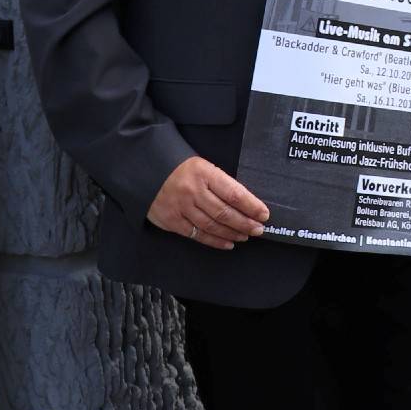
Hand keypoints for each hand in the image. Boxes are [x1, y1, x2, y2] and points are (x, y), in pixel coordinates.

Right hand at [148, 156, 268, 247]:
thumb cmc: (180, 167)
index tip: (264, 214)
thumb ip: (221, 183)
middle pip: (225, 212)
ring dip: (232, 233)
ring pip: (212, 225)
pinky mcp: (171, 221)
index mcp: (205, 174)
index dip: (251, 206)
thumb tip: (245, 202)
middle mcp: (193, 191)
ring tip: (245, 236)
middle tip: (258, 229)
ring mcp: (181, 207)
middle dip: (245, 223)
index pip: (234, 193)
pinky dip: (214, 241)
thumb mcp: (203, 166)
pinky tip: (227, 243)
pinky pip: (196, 234)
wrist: (147, 169)